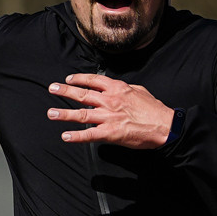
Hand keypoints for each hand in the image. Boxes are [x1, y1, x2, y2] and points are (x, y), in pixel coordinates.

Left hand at [47, 74, 173, 147]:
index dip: (79, 79)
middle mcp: (110, 100)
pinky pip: (90, 134)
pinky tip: (66, 136)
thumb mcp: (140, 91)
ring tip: (51, 113)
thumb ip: (125, 89)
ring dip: (64, 114)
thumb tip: (117, 87)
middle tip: (52, 88)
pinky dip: (77, 136)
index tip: (69, 79)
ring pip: (81, 114)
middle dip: (65, 91)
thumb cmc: (155, 110)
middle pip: (82, 94)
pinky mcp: (110, 133)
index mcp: (117, 88)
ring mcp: (108, 117)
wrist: (165, 126)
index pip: (94, 80)